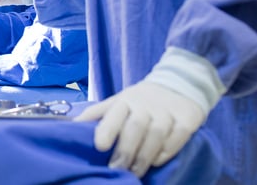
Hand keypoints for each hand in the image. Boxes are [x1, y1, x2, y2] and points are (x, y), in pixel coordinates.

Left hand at [75, 80, 206, 176]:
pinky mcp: (187, 118)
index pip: (114, 113)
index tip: (99, 146)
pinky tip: (157, 161)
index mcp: (124, 100)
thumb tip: (70, 127)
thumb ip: (98, 114)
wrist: (178, 84)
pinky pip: (177, 136)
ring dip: (144, 155)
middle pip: (135, 126)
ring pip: (156, 133)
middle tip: (116, 169)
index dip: (107, 129)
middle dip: (125, 150)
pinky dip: (167, 150)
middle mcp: (145, 104)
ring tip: (135, 172)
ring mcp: (166, 111)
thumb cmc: (140, 101)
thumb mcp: (117, 102)